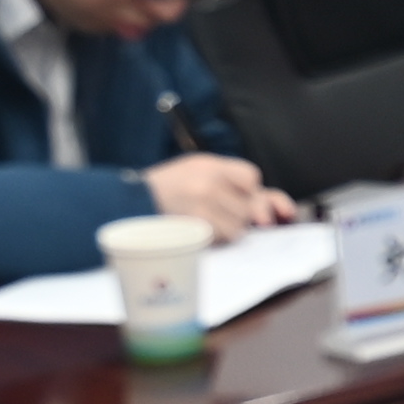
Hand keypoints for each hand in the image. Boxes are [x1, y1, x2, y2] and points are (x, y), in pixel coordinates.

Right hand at [147, 154, 298, 237]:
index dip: (250, 192)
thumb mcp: (195, 174)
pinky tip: (199, 232)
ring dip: (228, 230)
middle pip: (249, 204)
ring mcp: (204, 200)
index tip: (238, 199)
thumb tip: (273, 210)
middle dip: (240, 215)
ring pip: (240, 224)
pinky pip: (226, 236)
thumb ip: (230, 184)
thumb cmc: (166, 193)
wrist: (130, 205)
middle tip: (219, 215)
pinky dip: (218, 239)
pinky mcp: (199, 221)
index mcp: (210, 164)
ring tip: (203, 223)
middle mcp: (210, 179)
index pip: (252, 177)